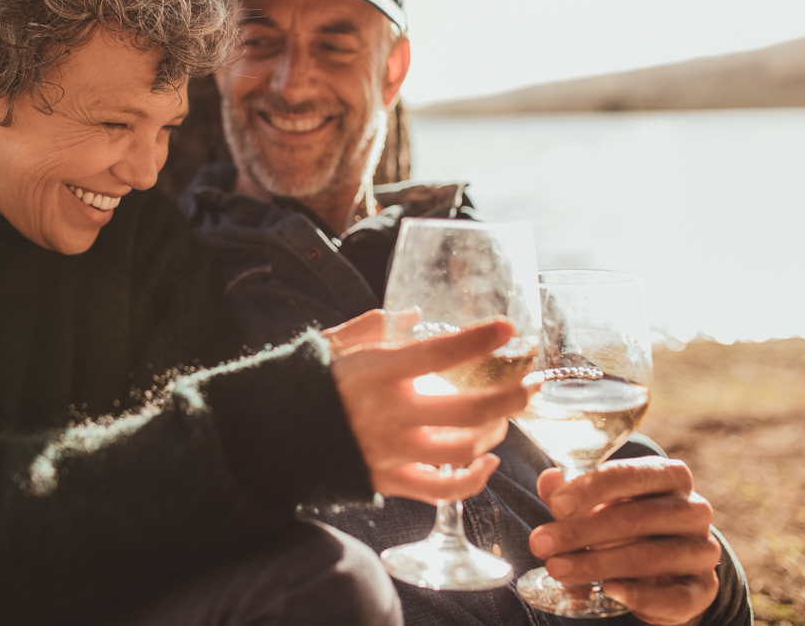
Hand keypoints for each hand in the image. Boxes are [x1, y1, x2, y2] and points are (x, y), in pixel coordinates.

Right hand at [327, 312, 532, 504]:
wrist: (273, 437)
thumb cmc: (309, 385)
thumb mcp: (334, 346)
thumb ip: (373, 328)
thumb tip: (413, 315)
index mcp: (377, 372)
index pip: (439, 353)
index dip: (478, 339)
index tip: (507, 328)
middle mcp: (388, 413)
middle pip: (468, 410)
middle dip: (510, 397)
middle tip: (531, 386)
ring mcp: (390, 451)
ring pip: (462, 450)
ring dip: (492, 434)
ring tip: (502, 420)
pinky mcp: (388, 480)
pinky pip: (442, 490)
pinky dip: (473, 480)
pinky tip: (487, 463)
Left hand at [528, 457, 719, 625]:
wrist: (667, 568)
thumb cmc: (626, 521)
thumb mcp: (598, 501)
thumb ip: (571, 491)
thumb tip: (549, 481)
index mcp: (669, 476)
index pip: (630, 475)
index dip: (590, 489)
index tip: (556, 505)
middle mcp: (692, 509)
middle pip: (634, 518)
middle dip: (581, 532)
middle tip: (541, 544)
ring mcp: (702, 550)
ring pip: (649, 557)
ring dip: (597, 564)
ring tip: (558, 568)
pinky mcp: (703, 589)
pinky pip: (674, 596)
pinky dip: (639, 595)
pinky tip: (609, 590)